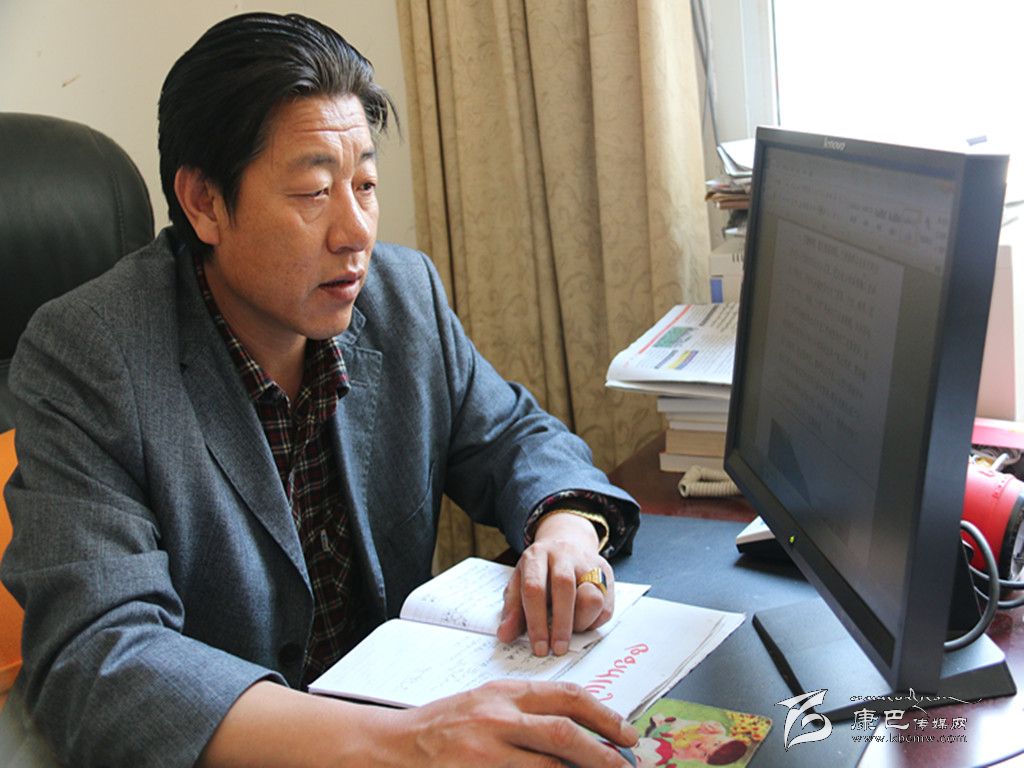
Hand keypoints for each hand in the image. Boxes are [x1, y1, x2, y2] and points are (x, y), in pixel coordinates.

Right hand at [391, 679, 637, 766]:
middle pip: (565, 733)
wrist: (394, 747)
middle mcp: (498, 718)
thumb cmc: (444, 726)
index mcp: (505, 693)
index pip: (566, 695)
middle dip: (603, 753)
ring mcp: (486, 752)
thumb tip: (580, 730)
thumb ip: (527, 712)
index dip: (603, 715)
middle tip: (626, 766)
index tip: (627, 733)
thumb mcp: (487, 704)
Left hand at [497, 512, 614, 655]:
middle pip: (564, 586)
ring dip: (581, 621)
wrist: (567, 541)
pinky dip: (594, 621)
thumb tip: (505, 635)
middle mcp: (563, 554)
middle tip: (557, 649)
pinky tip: (582, 620)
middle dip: (561, 624)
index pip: (534, 588)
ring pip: (592, 596)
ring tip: (571, 628)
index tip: (539, 647)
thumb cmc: (540, 571)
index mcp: (536, 555)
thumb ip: (512, 611)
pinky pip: (606, 606)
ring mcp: (588, 562)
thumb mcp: (520, 584)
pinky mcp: (606, 572)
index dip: (536, 621)